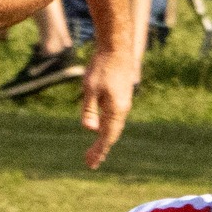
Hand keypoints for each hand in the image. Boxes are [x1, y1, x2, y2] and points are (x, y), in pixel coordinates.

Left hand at [78, 48, 135, 169]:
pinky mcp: (120, 96)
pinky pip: (114, 118)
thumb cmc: (102, 66)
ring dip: (104, 140)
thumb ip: (89, 109)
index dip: (98, 150)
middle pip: (111, 134)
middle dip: (101, 149)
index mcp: (116, 109)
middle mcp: (122, 109)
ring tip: (96, 152)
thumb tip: (89, 130)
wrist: (116, 48)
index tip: (91, 163)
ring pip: (113, 127)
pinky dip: (107, 128)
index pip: (106, 136)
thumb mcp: (90, 88)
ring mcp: (122, 103)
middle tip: (91, 163)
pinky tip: (101, 130)